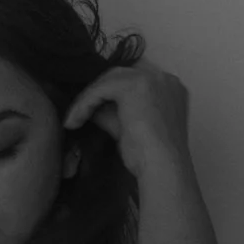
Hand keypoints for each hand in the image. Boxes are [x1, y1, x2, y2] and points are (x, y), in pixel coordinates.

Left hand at [63, 59, 195, 188]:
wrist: (162, 168)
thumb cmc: (149, 157)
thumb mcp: (128, 127)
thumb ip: (112, 112)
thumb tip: (91, 107)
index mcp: (169, 89)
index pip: (132, 80)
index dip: (109, 92)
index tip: (91, 109)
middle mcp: (164, 79)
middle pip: (121, 75)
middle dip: (98, 92)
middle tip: (79, 112)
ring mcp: (153, 78)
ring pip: (109, 79)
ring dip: (89, 98)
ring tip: (74, 120)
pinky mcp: (136, 84)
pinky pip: (101, 88)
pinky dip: (85, 103)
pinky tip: (75, 121)